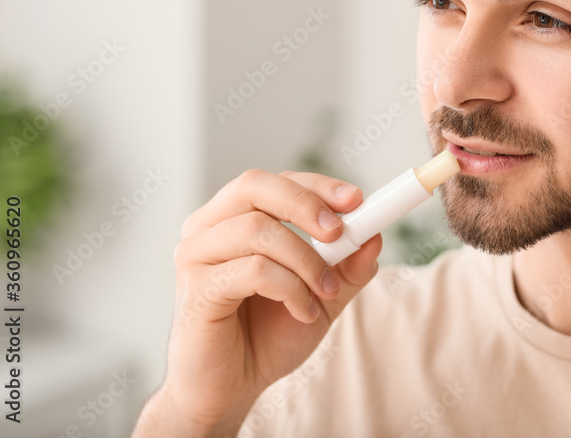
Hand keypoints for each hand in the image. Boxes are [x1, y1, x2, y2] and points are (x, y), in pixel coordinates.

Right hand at [133, 169, 380, 435]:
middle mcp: (207, 228)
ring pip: (258, 230)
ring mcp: (195, 256)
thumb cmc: (267, 336)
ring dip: (306, 260)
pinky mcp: (196, 289)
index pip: (276, 182)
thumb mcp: (322, 296)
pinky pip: (254, 270)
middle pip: (255, 186)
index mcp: (233, 218)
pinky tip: (303, 312)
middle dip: (305, 203)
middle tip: (340, 231)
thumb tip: (375, 236)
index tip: (357, 199)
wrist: (232, 389)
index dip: (317, 185)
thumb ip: (347, 267)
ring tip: (325, 292)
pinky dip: (291, 289)